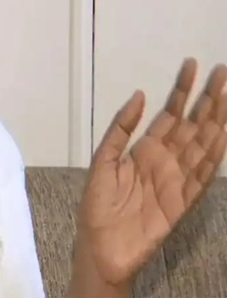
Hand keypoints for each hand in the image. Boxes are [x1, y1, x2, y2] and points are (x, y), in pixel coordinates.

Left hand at [77, 58, 226, 286]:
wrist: (99, 247)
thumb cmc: (97, 204)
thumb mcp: (103, 160)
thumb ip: (120, 129)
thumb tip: (139, 94)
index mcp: (145, 149)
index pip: (170, 114)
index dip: (181, 90)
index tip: (192, 65)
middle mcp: (166, 160)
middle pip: (192, 124)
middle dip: (207, 99)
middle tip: (222, 72)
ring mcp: (177, 179)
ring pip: (202, 145)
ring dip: (216, 122)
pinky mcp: (183, 201)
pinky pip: (202, 176)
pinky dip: (214, 157)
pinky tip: (223, 136)